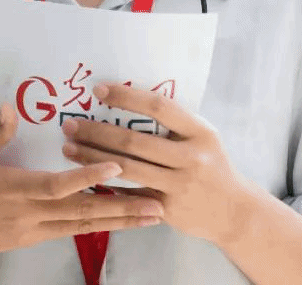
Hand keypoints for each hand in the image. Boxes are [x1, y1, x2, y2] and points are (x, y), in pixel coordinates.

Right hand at [0, 103, 165, 268]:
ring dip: (120, 221)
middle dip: (122, 209)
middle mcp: (27, 214)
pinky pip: (72, 230)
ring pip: (83, 225)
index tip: (117, 167)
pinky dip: (99, 224)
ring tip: (153, 215)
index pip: (55, 186)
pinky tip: (122, 220)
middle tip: (157, 204)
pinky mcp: (33, 238)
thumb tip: (9, 108)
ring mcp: (32, 230)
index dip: (87, 178)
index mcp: (10, 190)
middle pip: (81, 213)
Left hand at [60, 84, 258, 245]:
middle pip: (134, 141)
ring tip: (68, 148)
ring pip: (125, 169)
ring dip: (92, 158)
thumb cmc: (211, 165)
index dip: (126, 97)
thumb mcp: (203, 138)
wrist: (233, 211)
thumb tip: (128, 99)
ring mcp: (179, 185)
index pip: (159, 106)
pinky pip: (129, 193)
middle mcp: (191, 158)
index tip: (98, 90)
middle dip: (96, 132)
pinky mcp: (167, 209)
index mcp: (200, 132)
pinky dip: (105, 183)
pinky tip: (83, 175)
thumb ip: (175, 123)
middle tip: (70, 124)